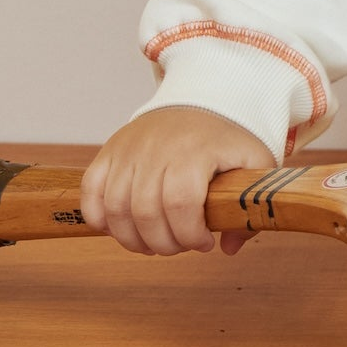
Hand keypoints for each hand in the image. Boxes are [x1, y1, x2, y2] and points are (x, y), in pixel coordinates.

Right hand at [82, 105, 275, 256]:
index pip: (181, 203)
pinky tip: (121, 228)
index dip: (189, 234)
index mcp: (195, 150)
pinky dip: (99, 218)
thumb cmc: (228, 137)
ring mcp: (129, 148)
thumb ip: (250, 204)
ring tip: (154, 243)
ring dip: (132, 239)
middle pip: (146, 212)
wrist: (202, 99)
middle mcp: (157, 147)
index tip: (204, 243)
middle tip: (179, 246)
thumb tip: (229, 247)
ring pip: (116, 208)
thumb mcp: (255, 162)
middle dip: (163, 244)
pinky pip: (91, 190)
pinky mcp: (109, 150)